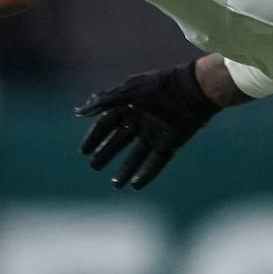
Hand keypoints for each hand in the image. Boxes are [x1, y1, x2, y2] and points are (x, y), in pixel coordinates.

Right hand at [76, 60, 219, 188]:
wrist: (193, 90)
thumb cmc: (158, 87)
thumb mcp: (127, 92)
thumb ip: (103, 102)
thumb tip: (79, 112)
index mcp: (128, 107)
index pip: (106, 124)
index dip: (94, 137)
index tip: (84, 151)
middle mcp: (139, 121)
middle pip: (118, 141)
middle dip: (106, 153)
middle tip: (94, 166)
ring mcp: (155, 134)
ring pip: (136, 156)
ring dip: (124, 170)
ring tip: (115, 185)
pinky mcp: (170, 144)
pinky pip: (156, 162)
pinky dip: (146, 174)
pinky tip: (135, 185)